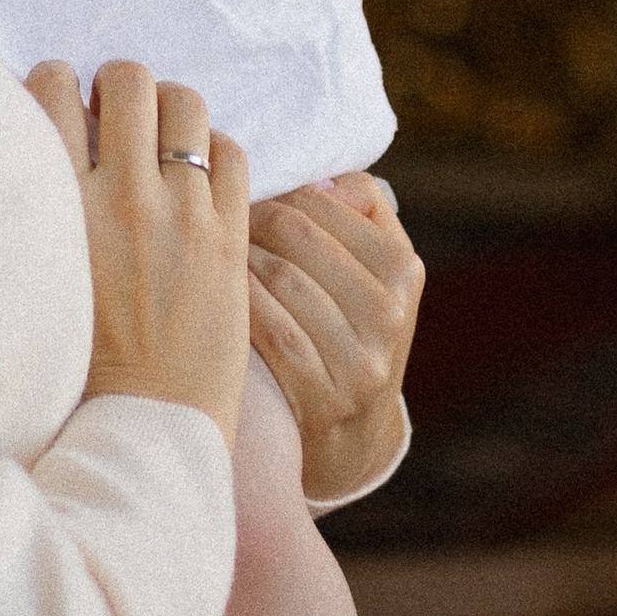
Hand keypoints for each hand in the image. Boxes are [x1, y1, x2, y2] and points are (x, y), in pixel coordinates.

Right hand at [27, 58, 250, 442]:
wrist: (146, 423)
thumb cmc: (77, 362)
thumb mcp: (38, 274)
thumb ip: (40, 209)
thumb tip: (45, 147)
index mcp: (61, 207)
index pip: (50, 89)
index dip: (56, 81)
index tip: (63, 100)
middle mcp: (122, 199)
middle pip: (127, 81)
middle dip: (120, 84)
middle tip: (118, 114)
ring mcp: (183, 214)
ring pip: (186, 104)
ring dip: (172, 109)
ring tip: (164, 138)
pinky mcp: (229, 237)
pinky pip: (232, 152)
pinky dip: (215, 150)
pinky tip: (201, 175)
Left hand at [247, 170, 423, 505]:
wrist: (353, 438)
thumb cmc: (351, 331)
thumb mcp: (377, 276)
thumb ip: (360, 212)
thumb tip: (321, 177)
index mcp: (404, 269)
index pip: (329, 203)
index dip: (280, 192)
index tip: (251, 193)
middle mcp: (390, 313)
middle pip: (301, 237)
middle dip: (252, 221)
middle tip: (218, 217)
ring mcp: (361, 359)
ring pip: (281, 279)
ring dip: (238, 259)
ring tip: (212, 252)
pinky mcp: (326, 397)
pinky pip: (270, 331)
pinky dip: (240, 305)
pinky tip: (217, 295)